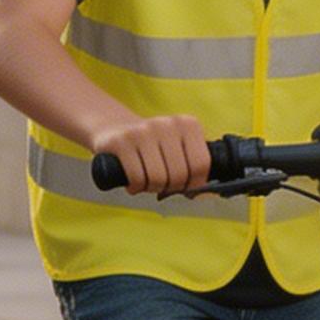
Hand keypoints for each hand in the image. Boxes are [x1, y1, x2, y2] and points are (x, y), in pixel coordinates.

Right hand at [91, 115, 211, 195]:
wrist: (114, 129)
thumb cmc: (152, 147)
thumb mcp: (177, 149)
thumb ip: (194, 168)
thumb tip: (205, 196)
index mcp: (187, 125)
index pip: (202, 164)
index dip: (194, 184)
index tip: (185, 187)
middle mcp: (167, 124)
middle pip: (180, 174)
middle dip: (171, 188)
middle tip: (162, 185)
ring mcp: (143, 131)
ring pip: (159, 178)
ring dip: (152, 188)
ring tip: (146, 181)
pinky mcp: (122, 142)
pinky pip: (137, 178)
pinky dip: (136, 187)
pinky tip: (133, 182)